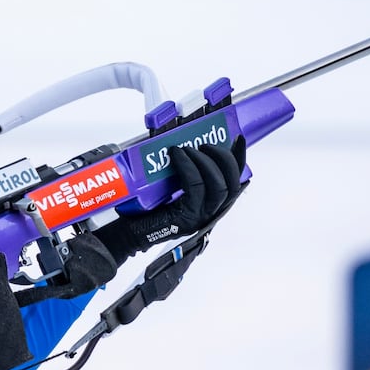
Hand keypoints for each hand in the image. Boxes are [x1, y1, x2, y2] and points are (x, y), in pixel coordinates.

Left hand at [95, 140, 244, 261]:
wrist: (130, 230)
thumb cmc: (148, 208)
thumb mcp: (173, 186)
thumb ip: (187, 172)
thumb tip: (188, 143)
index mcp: (212, 204)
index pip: (235, 181)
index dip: (239, 159)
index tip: (238, 138)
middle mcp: (211, 212)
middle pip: (232, 183)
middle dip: (222, 158)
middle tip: (204, 144)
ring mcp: (200, 217)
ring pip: (218, 187)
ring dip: (204, 161)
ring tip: (187, 149)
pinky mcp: (187, 217)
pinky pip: (196, 188)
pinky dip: (188, 168)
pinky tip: (178, 157)